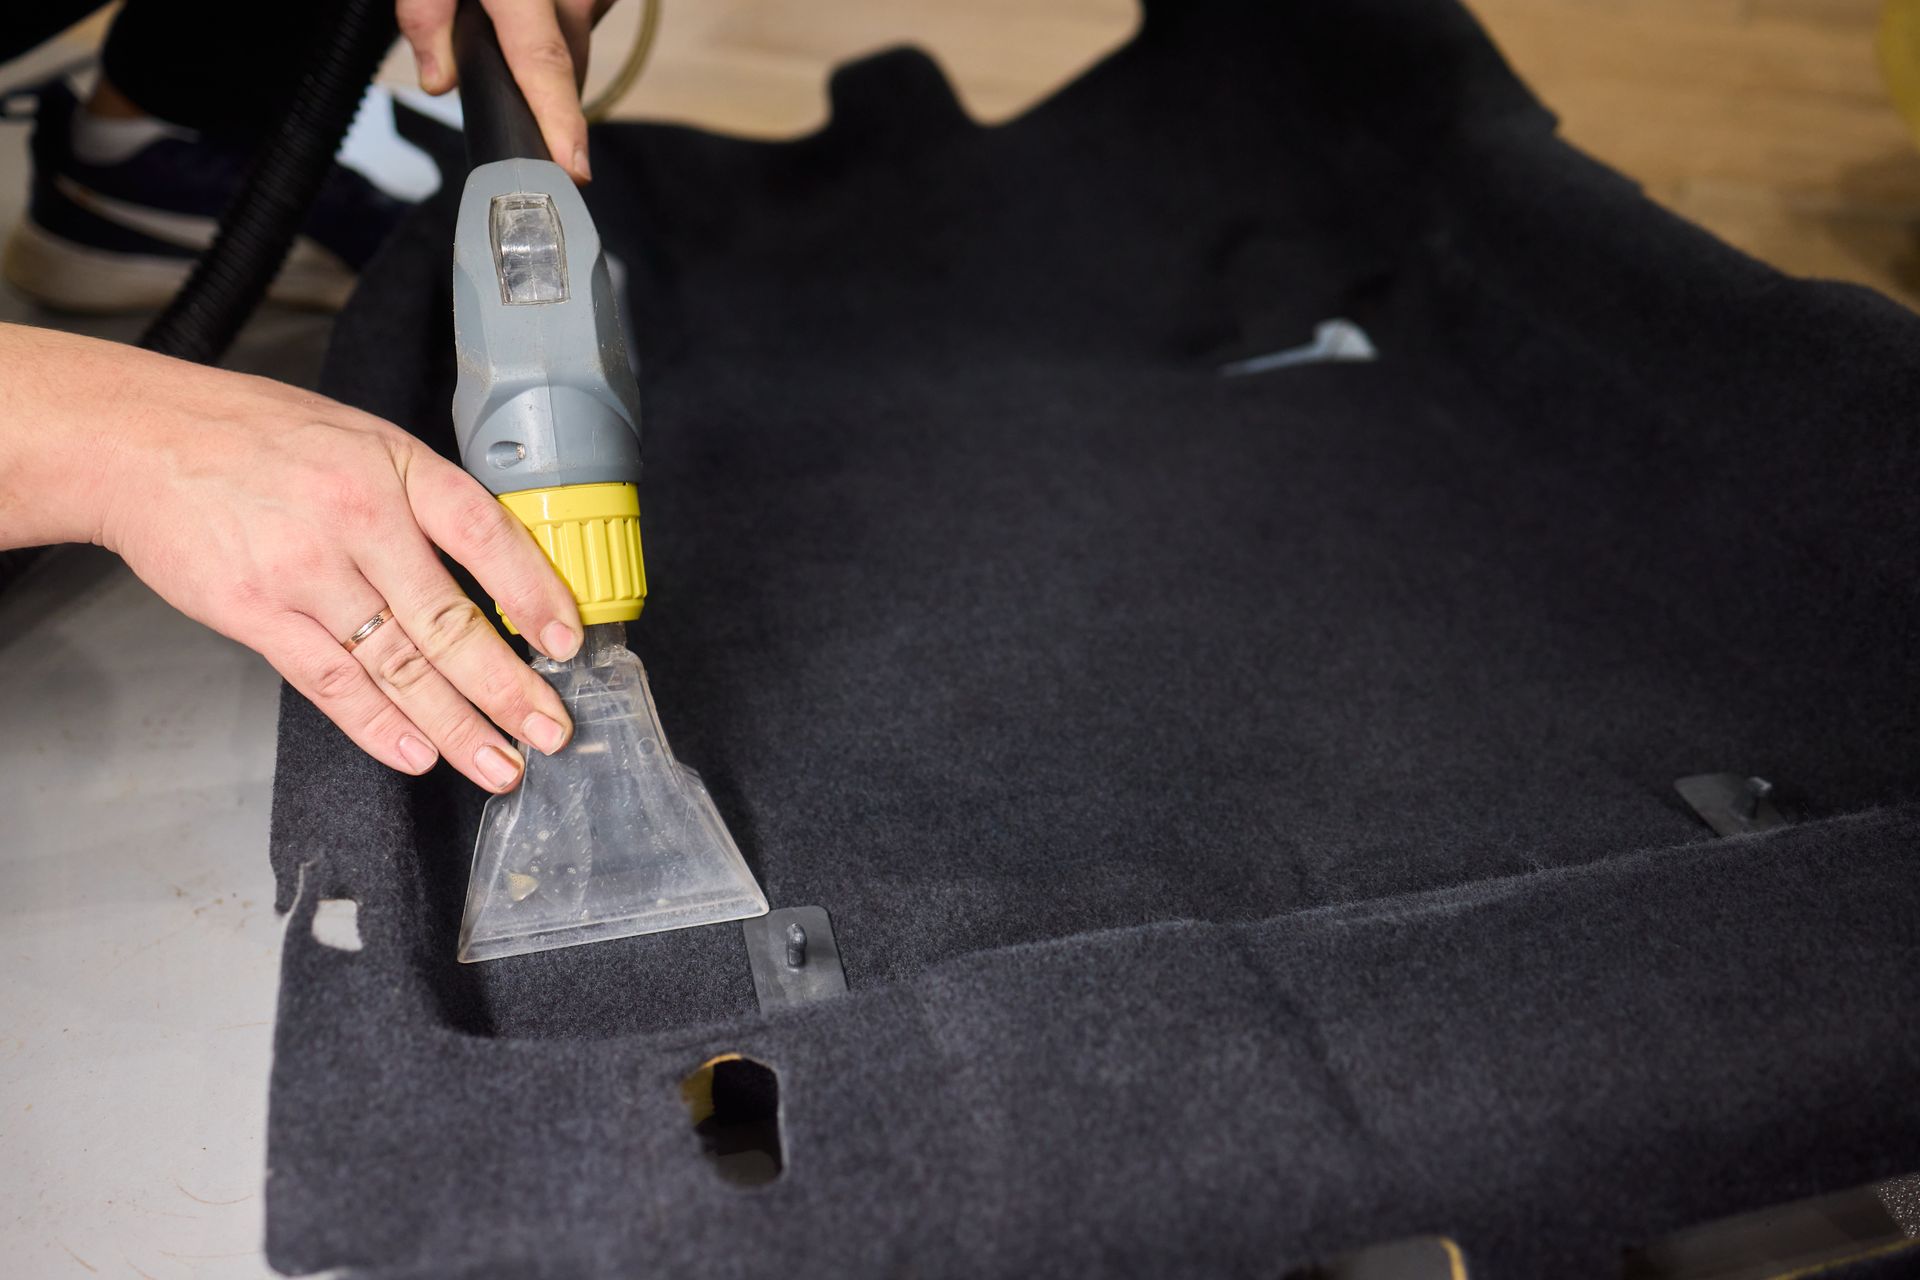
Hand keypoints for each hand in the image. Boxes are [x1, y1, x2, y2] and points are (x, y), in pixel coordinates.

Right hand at [0, 324, 582, 792]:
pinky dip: (376, 724)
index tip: (569, 644)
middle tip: (550, 731)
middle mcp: (358, 516)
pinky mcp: (255, 610)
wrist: (138, 440)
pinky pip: (330, 680)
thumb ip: (423, 498)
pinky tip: (417, 752)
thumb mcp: (360, 438)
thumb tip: (495, 571)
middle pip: (451, 619)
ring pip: (398, 663)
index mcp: (396, 467)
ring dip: (456, 723)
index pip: (487, 536)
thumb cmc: (257, 438)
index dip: (535, 595)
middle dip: (509, 687)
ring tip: (498, 763)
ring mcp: (305, 568)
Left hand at [399, 0, 616, 184]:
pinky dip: (555, 38)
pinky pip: (578, 29)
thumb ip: (425, 14)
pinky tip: (520, 27)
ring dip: (545, 65)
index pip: (545, 64)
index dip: (560, 123)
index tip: (573, 171)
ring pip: (576, 52)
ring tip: (502, 47)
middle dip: (540, 101)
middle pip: (566, 71)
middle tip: (497, 101)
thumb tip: (439, 82)